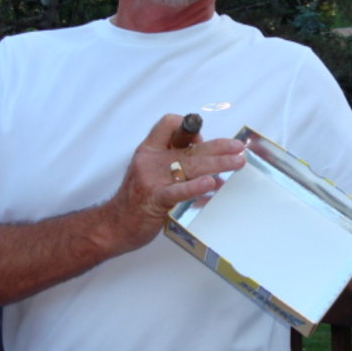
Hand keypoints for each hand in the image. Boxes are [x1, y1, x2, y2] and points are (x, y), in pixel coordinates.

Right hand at [100, 114, 244, 252]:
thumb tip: (203, 150)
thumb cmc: (136, 199)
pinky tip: (210, 183)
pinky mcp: (155, 200)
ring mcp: (152, 180)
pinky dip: (195, 186)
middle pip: (189, 147)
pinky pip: (178, 191)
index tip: (201, 140)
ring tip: (237, 162)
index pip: (168, 124)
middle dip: (218, 146)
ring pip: (191, 166)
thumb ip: (172, 159)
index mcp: (149, 150)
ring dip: (218, 164)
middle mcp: (151, 161)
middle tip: (238, 147)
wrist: (113, 226)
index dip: (189, 128)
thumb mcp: (149, 170)